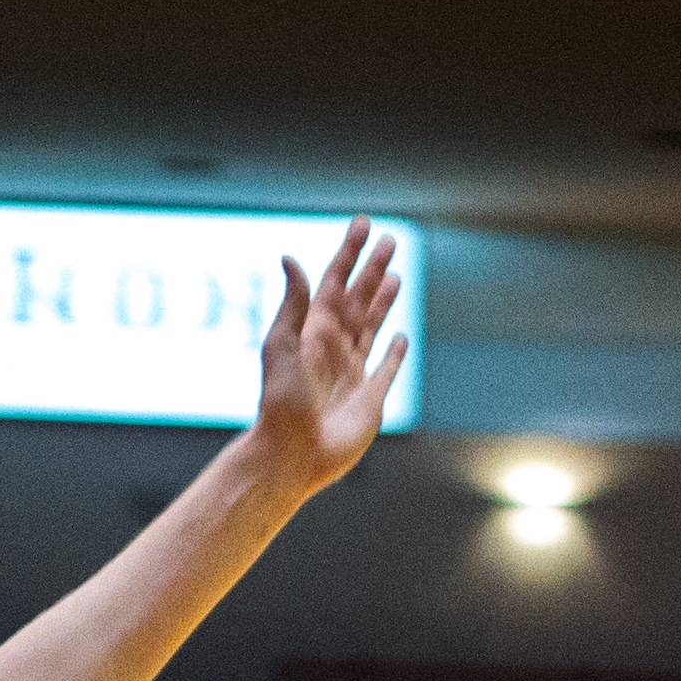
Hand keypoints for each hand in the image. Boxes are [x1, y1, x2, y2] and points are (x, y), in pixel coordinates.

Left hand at [248, 216, 408, 492]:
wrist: (291, 455)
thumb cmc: (281, 404)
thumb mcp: (281, 347)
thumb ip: (293, 304)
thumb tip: (289, 258)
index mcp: (313, 331)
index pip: (335, 282)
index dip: (349, 253)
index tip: (363, 225)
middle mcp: (333, 348)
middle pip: (358, 299)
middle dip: (373, 270)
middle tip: (390, 240)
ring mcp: (352, 373)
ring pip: (371, 326)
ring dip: (383, 301)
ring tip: (395, 276)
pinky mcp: (369, 398)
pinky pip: (385, 368)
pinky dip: (394, 352)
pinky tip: (399, 337)